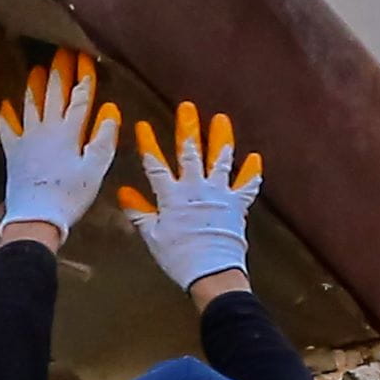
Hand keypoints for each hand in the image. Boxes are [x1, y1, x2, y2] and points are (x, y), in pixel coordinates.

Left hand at [0, 53, 117, 240]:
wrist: (36, 218)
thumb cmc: (70, 195)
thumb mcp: (95, 169)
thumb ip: (103, 138)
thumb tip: (110, 109)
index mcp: (69, 132)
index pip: (80, 97)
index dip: (84, 76)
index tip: (86, 56)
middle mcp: (47, 129)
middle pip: (54, 94)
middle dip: (60, 72)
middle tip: (62, 52)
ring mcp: (27, 139)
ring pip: (31, 105)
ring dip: (34, 86)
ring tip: (36, 69)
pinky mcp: (13, 152)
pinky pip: (8, 129)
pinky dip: (7, 116)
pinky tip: (5, 105)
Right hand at [120, 103, 266, 292]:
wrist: (212, 272)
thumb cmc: (178, 257)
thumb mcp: (152, 236)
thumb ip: (139, 212)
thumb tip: (123, 193)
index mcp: (172, 196)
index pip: (155, 164)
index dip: (148, 144)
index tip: (143, 125)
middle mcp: (196, 189)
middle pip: (190, 153)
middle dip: (187, 128)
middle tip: (187, 107)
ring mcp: (219, 194)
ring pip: (220, 160)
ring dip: (221, 138)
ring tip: (221, 119)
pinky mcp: (237, 205)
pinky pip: (247, 185)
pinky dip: (251, 172)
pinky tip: (255, 158)